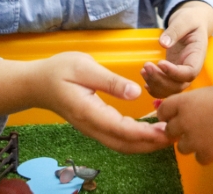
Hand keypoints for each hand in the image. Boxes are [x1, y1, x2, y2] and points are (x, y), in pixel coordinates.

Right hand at [35, 52, 171, 153]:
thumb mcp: (84, 67)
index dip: (145, 133)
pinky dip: (136, 138)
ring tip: (168, 134)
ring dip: (145, 143)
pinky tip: (150, 129)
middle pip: (124, 144)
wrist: (36, 84)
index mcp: (89, 112)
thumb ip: (110, 81)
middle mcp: (92, 126)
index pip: (121, 128)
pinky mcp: (94, 126)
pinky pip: (117, 138)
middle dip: (151, 143)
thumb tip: (134, 92)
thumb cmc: (58, 71)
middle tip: (176, 134)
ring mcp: (92, 129)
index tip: (166, 130)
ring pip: (122, 145)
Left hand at [142, 1, 212, 98]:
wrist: (192, 22)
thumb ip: (175, 30)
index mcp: (198, 56)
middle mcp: (191, 68)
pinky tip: (145, 80)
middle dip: (161, 80)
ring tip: (143, 71)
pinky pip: (166, 88)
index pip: (190, 72)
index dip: (175, 72)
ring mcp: (182, 73)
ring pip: (171, 89)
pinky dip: (155, 88)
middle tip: (146, 66)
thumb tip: (163, 43)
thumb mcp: (185, 20)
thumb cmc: (191, 20)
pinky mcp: (173, 73)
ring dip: (156, 85)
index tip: (160, 63)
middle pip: (179, 85)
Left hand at [159, 86, 212, 163]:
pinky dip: (206, 154)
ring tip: (207, 138)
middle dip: (179, 131)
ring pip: (182, 147)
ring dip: (192, 144)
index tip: (172, 118)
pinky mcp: (204, 154)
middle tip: (192, 129)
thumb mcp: (207, 93)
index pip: (163, 111)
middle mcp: (183, 122)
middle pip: (169, 131)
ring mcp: (193, 140)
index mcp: (183, 103)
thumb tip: (184, 107)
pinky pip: (199, 158)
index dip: (167, 115)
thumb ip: (191, 101)